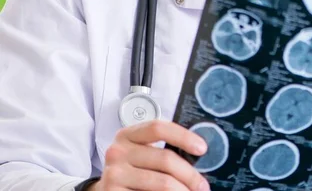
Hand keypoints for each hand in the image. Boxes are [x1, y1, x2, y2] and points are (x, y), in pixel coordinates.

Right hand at [92, 119, 208, 190]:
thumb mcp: (141, 152)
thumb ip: (161, 148)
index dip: (182, 136)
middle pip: (164, 159)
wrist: (106, 190)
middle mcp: (117, 152)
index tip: (202, 148)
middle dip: (190, 174)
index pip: (158, 128)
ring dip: (182, 190)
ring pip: (161, 182)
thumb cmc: (132, 169)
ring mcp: (114, 175)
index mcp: (127, 135)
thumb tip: (198, 154)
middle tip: (203, 185)